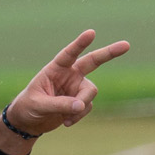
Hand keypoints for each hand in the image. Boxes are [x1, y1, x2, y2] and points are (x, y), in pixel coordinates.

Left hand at [5, 29, 129, 135]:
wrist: (29, 121)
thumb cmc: (28, 107)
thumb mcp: (40, 105)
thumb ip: (60, 104)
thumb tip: (81, 106)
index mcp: (55, 68)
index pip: (69, 54)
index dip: (80, 44)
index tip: (91, 33)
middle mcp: (69, 74)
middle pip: (93, 61)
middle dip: (109, 53)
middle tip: (126, 45)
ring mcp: (77, 87)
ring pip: (90, 92)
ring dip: (81, 106)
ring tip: (66, 118)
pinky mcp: (80, 100)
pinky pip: (87, 107)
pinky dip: (78, 116)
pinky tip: (66, 122)